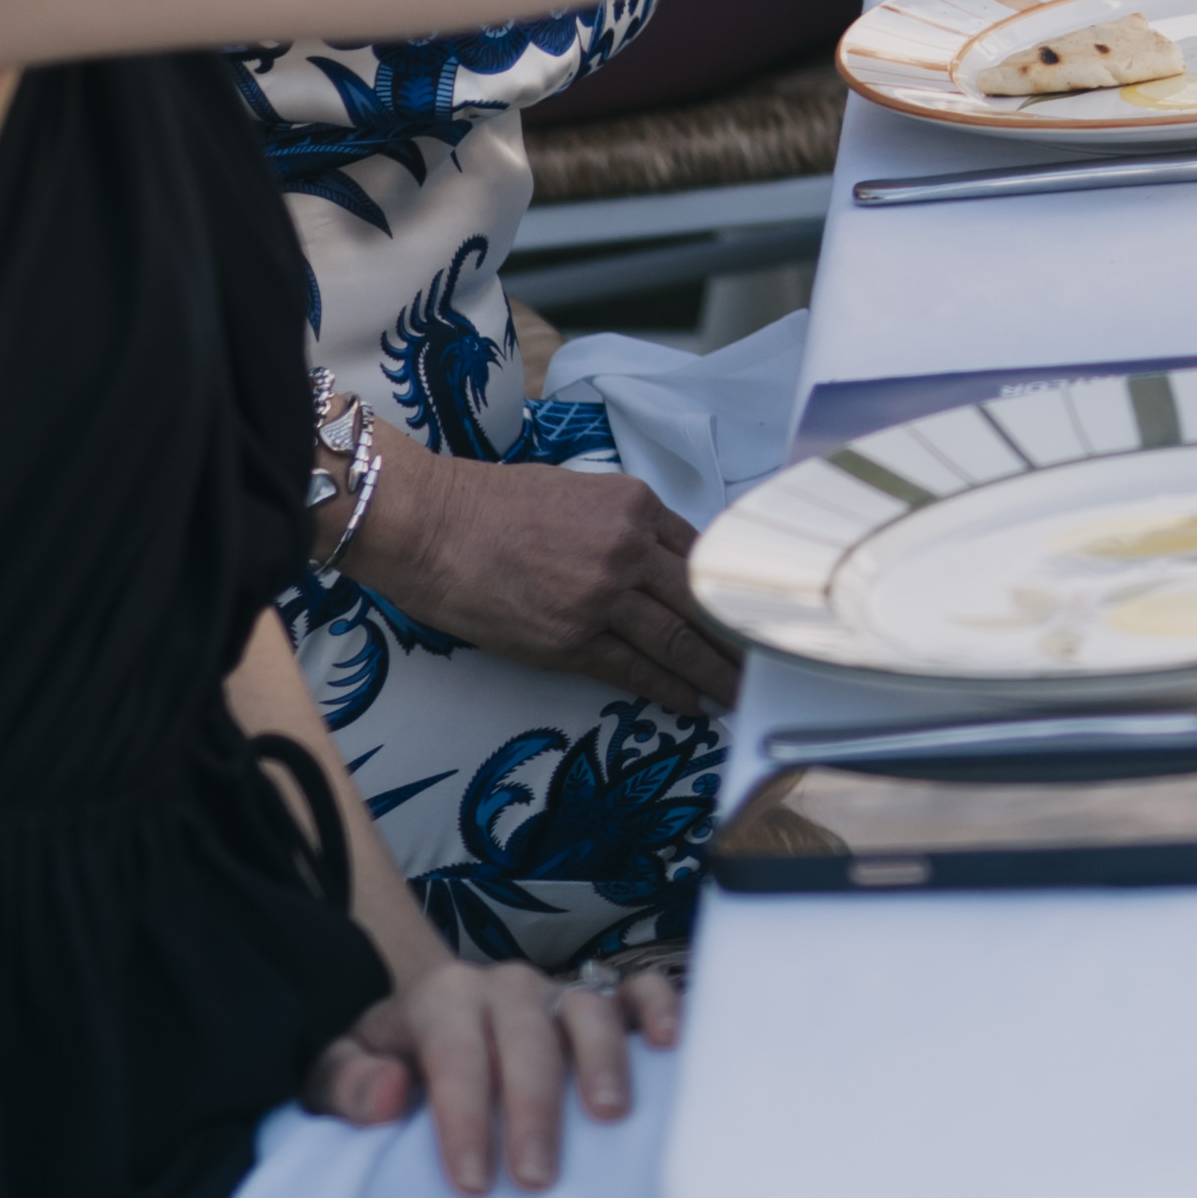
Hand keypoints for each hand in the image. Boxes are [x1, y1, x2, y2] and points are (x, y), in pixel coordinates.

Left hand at [309, 946, 685, 1195]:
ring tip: (609, 1118)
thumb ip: (346, 1084)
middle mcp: (505, 987)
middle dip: (531, 1106)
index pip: (454, 1051)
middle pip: (526, 1035)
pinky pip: (641, 992)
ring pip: (588, 1010)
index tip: (470, 1182)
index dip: (462, 1115)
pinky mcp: (605, 1004)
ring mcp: (559, 993)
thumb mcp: (336, 1077)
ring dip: (602, 1060)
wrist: (425, 1043)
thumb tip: (387, 1095)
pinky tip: (670, 1047)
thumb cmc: (387, 1071)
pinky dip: (660, 1010)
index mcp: (440, 998)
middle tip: (534, 1177)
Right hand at [326, 433, 748, 710]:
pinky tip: (691, 704)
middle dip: (739, 636)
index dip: (730, 588)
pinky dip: (668, 691)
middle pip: (703, 600)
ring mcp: (601, 597)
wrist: (426, 525)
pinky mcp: (570, 640)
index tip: (756, 610)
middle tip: (770, 663)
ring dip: (715, 674)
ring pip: (678, 641)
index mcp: (632, 504)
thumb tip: (657, 564)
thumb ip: (621, 525)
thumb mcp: (573, 493)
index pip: (700, 552)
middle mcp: (627, 549)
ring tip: (742, 695)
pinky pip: (634, 671)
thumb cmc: (489, 503)